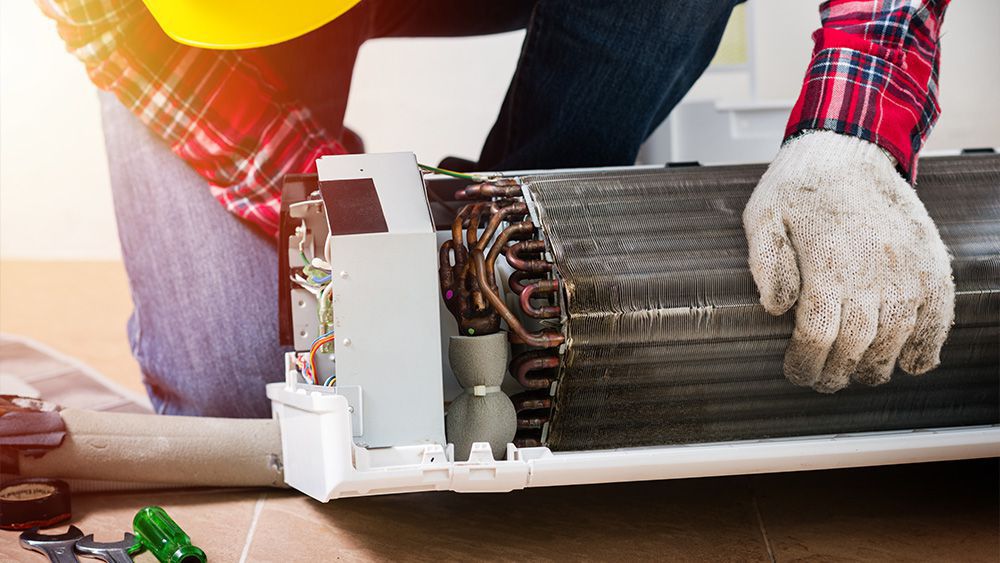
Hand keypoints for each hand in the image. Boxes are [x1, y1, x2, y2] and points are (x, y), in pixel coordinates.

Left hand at [743, 131, 953, 392]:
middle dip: (836, 372)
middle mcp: (872, 271)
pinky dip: (928, 344)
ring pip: (896, 337)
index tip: (797, 372)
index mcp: (828, 264)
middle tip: (823, 380)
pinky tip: (913, 363)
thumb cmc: (800, 184)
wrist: (850, 146)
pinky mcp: (929, 261)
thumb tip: (775, 309)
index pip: (817, 335)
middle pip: (857, 345)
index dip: (805, 363)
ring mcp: (906, 268)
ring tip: (859, 374)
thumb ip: (766, 263)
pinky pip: (937, 314)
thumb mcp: (763, 215)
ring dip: (877, 365)